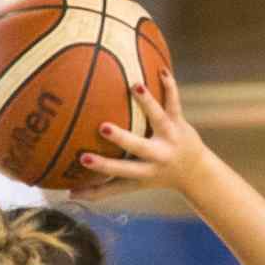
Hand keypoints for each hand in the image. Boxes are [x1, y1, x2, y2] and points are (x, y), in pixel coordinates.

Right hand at [68, 72, 205, 199]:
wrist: (195, 171)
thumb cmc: (154, 176)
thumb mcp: (131, 185)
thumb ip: (102, 190)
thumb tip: (69, 194)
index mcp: (143, 171)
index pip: (120, 171)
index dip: (103, 167)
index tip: (82, 159)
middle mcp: (157, 155)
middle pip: (138, 147)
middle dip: (122, 138)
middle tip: (103, 127)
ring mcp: (169, 136)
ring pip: (159, 118)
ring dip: (148, 103)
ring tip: (135, 86)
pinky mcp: (179, 121)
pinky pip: (174, 102)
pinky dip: (169, 86)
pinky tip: (161, 70)